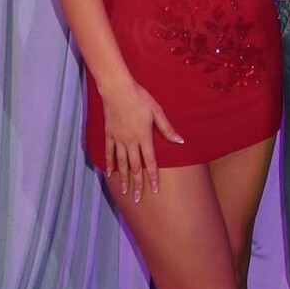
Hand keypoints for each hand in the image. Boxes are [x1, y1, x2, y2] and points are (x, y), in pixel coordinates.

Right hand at [102, 79, 182, 201]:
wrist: (118, 89)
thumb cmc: (140, 98)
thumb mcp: (157, 112)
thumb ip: (167, 129)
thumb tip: (180, 141)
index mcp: (144, 137)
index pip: (150, 162)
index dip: (153, 177)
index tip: (155, 190)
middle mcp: (131, 142)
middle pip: (135, 167)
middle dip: (137, 184)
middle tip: (137, 199)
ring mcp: (119, 139)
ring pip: (121, 163)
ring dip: (124, 178)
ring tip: (125, 191)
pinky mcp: (109, 135)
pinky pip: (109, 153)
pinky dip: (109, 164)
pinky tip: (109, 174)